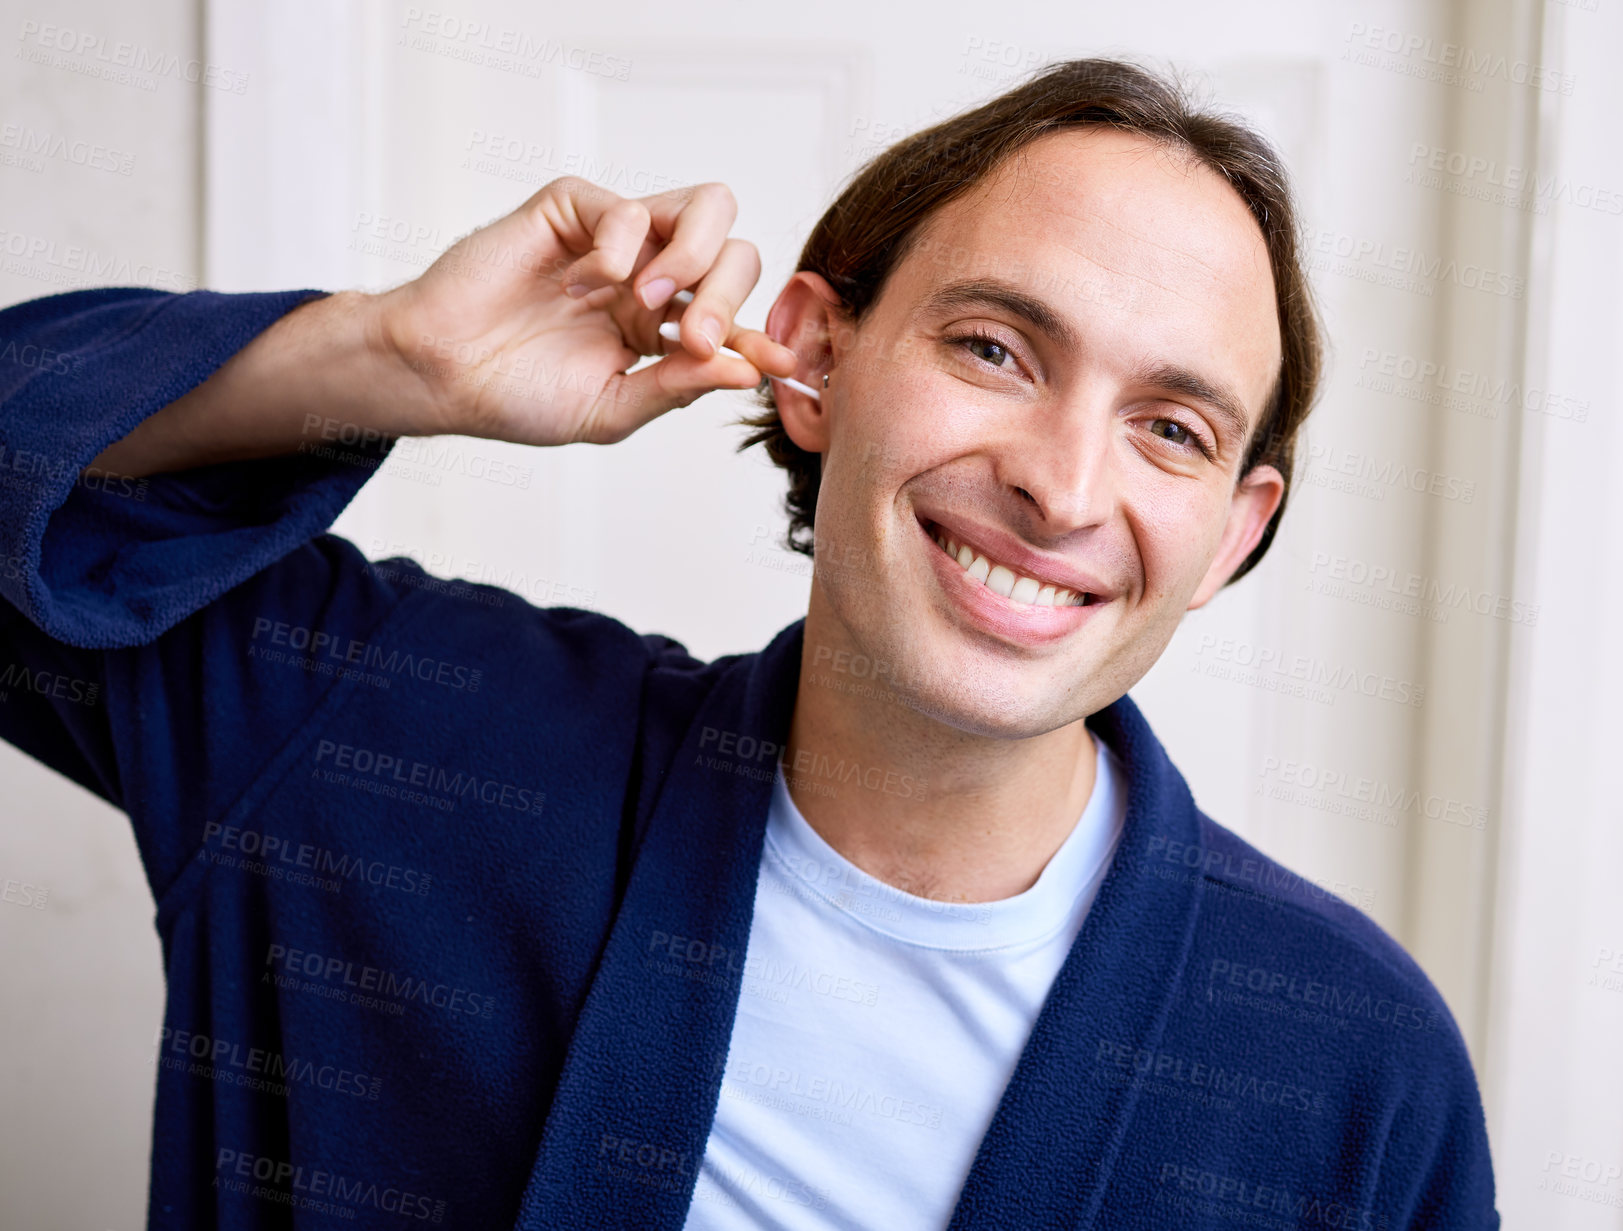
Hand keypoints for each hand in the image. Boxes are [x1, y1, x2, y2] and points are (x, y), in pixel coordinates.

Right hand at [375, 176, 799, 445]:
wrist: (443, 376)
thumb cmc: (518, 394)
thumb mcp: (612, 408)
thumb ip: (679, 386)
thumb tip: (749, 374)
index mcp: (665, 326)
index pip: (736, 318)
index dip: (761, 339)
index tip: (779, 365)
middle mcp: (651, 276)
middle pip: (735, 253)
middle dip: (727, 297)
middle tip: (696, 339)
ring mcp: (617, 240)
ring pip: (705, 208)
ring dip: (692, 258)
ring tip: (649, 303)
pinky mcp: (572, 210)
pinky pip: (627, 207)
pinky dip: (619, 247)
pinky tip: (584, 286)